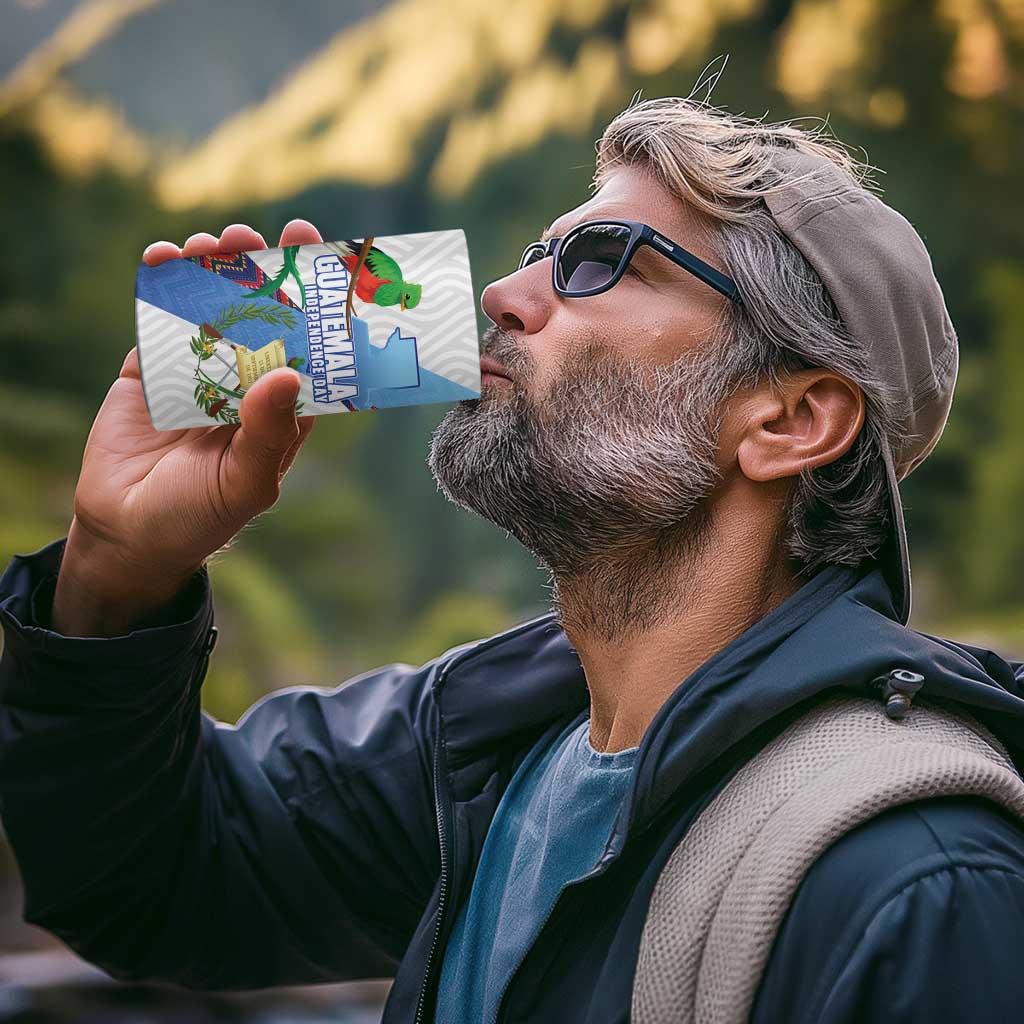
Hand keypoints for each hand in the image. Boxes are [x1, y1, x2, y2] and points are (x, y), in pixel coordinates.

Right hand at [52, 220, 322, 636]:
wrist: (126, 532)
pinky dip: (162, 283)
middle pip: (265, 315)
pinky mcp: (152, 368)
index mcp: (283, 408)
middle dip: (267, 272)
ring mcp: (199, 370)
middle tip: (267, 236)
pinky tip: (166, 257)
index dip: (320, 306)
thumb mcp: (245, 482)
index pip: (310, 347)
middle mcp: (246, 382)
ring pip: (213, 306)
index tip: (326, 261)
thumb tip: (287, 374)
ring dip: (216, 269)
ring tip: (216, 242)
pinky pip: (160, 317)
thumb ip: (268, 433)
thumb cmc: (200, 516)